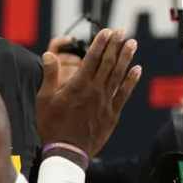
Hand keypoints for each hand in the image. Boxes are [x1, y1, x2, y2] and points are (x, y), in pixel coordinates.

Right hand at [36, 28, 140, 156]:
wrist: (67, 151)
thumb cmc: (52, 125)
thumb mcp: (45, 99)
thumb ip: (50, 75)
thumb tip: (49, 55)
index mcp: (78, 84)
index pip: (92, 58)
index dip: (101, 43)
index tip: (107, 31)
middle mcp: (95, 89)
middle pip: (108, 63)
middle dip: (115, 45)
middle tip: (122, 32)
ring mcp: (105, 101)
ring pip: (118, 75)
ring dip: (126, 58)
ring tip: (132, 43)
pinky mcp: (112, 114)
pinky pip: (124, 94)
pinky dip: (131, 81)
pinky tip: (137, 69)